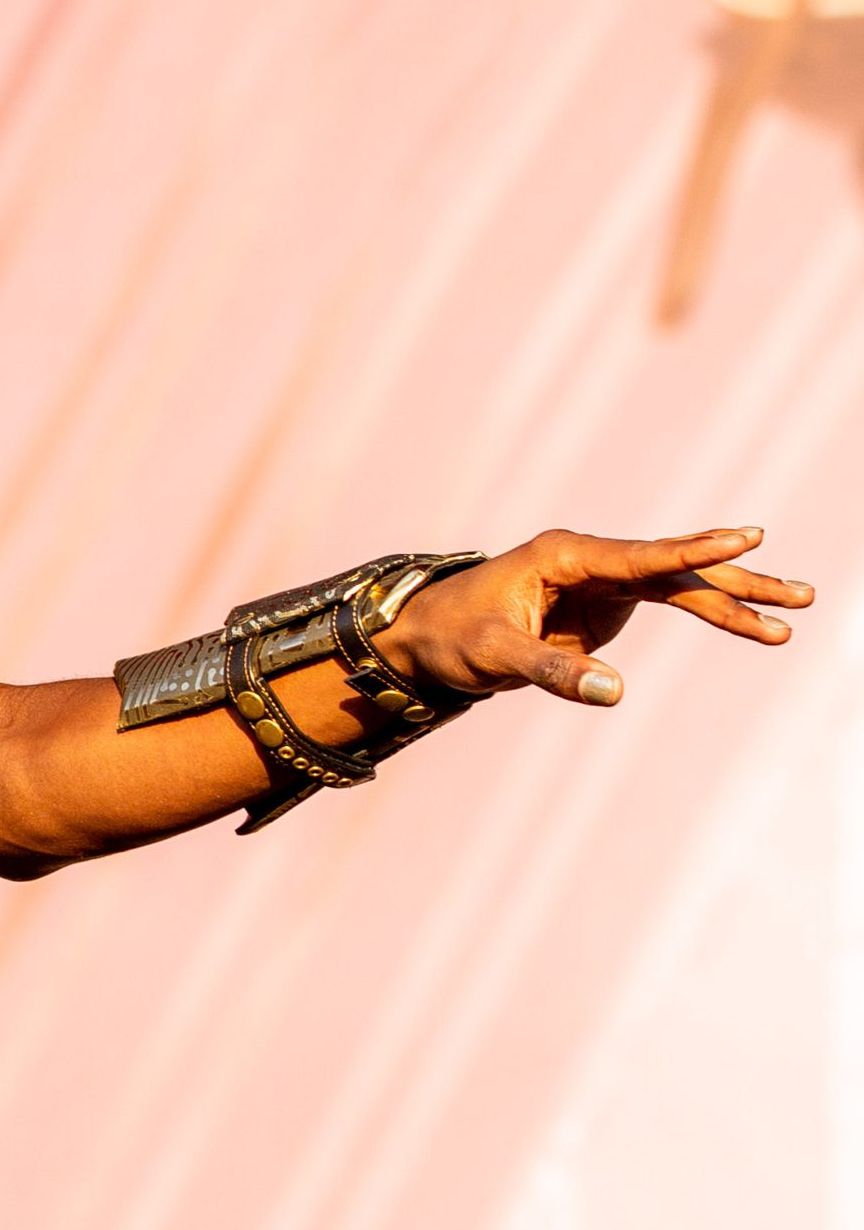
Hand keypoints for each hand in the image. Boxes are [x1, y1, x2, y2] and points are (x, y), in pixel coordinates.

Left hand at [373, 527, 811, 706]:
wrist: (429, 637)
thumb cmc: (453, 637)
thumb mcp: (495, 656)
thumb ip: (552, 672)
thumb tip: (615, 692)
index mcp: (561, 556)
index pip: (638, 555)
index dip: (691, 550)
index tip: (746, 537)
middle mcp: (589, 559)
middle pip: (674, 566)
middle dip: (737, 578)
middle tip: (800, 594)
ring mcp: (603, 578)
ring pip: (682, 583)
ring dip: (737, 599)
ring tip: (795, 612)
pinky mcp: (608, 601)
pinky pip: (672, 601)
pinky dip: (713, 614)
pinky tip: (756, 626)